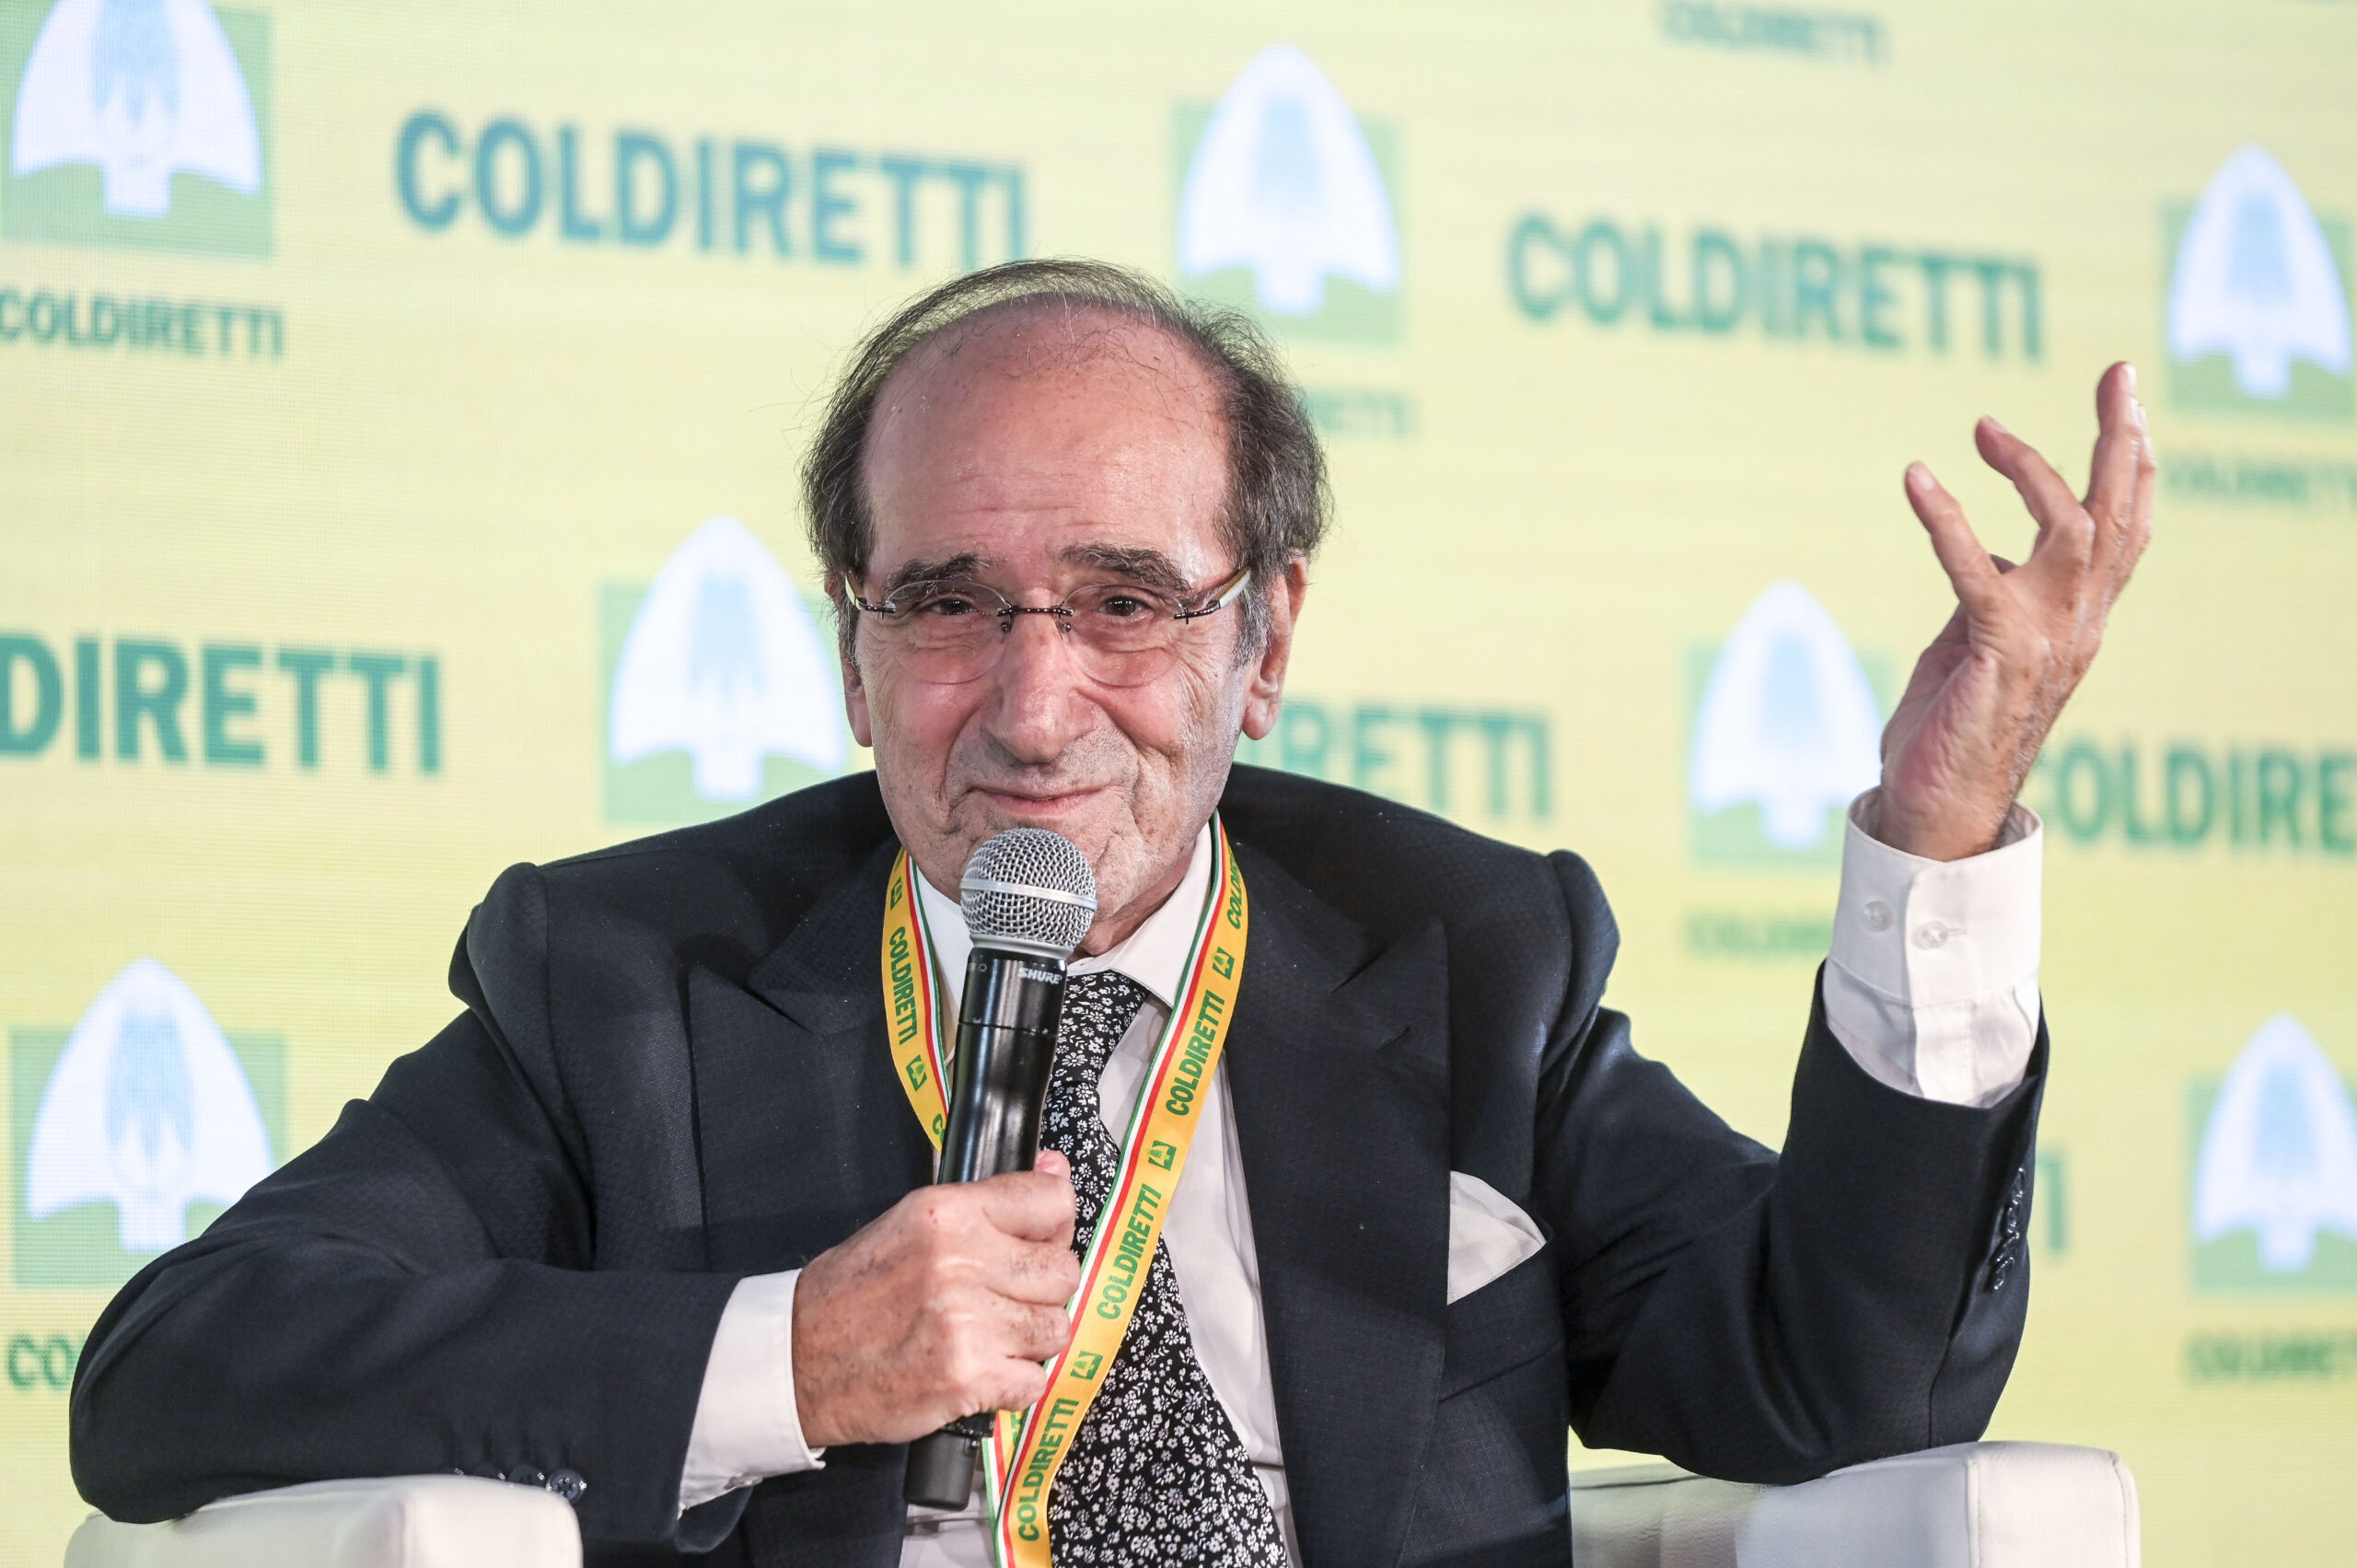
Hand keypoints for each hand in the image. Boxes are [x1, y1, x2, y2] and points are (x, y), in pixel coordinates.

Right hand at [791, 1152, 1080, 1446]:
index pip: (1051, 1200)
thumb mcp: (911, 1224)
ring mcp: (966, 1322)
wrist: (798, 1361)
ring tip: (988, 1337)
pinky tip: (980, 1372)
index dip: (1054, 1227)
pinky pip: (1035, 1381)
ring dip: (1029, 1340)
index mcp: (946, 1213)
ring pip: (1055, 1328)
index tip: (1041, 1242)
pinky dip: (1013, 1385)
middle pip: (1063, 1271)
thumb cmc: (850, 1294)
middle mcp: (960, 1261)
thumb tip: (1053, 1169)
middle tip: (1004, 1301)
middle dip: (1041, 1291)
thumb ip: (988, 1202)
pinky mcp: (967, 1377)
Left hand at [1871, 362, 2155, 860]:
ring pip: (2072, 532)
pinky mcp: (1997, 653)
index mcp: (2076, 619)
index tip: (2124, 398)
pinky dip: (1945, 520)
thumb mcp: (1972, 646)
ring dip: (2032, 470)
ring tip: (1986, 427)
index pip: (2124, 528)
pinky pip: (1977, 573)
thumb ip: (1988, 597)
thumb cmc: (1949, 730)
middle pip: (2122, 515)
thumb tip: (1985, 553)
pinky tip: (1916, 479)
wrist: (1935, 809)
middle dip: (2123, 438)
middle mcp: (2077, 623)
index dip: (2131, 462)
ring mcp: (2045, 638)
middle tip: (2118, 372)